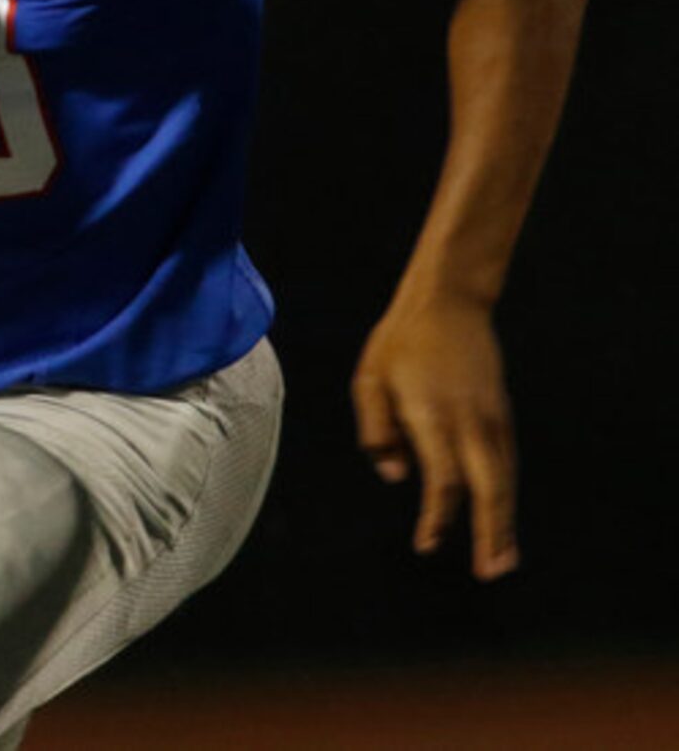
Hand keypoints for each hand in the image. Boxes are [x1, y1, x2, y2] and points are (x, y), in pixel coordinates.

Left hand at [351, 294, 519, 578]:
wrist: (449, 303)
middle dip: (491, 533)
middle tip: (489, 573)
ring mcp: (493, 418)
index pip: (442, 479)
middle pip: (489, 488)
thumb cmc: (399, 343)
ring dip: (505, 522)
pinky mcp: (503, 414)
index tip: (426, 544)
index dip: (438, 516)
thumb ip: (378, 431)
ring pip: (505, 480)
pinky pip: (507, 464)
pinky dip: (507, 496)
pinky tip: (502, 519)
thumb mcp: (369, 380)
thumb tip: (397, 477)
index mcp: (432, 415)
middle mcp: (470, 421)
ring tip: (502, 561)